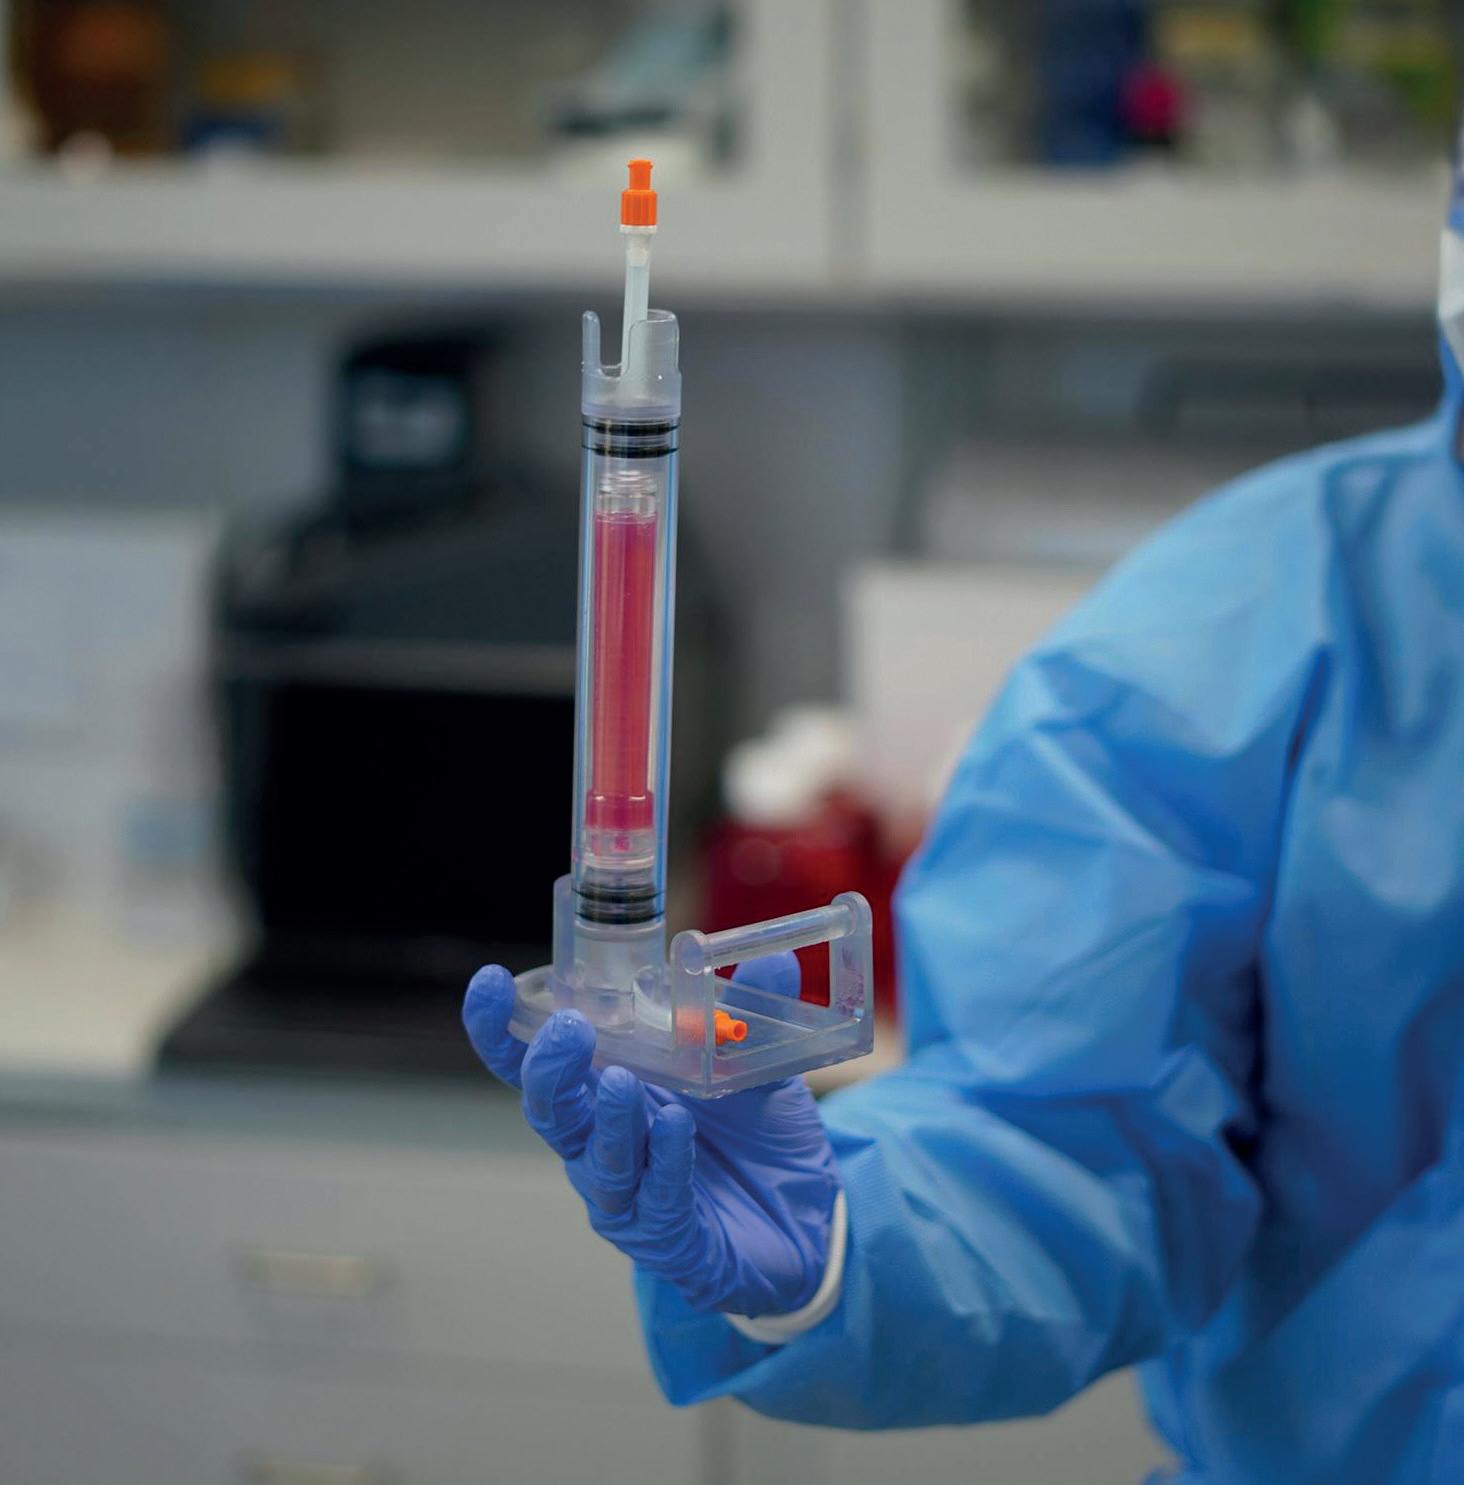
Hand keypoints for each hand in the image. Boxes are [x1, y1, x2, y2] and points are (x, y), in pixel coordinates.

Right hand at [463, 953, 839, 1317]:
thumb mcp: (756, 1065)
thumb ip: (751, 1015)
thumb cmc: (753, 1137)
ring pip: (598, 1161)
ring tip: (622, 1083)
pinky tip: (674, 1128)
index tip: (489, 983)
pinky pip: (658, 1201)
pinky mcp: (670, 1241)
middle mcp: (601, 1145)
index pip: (536, 1061)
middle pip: (551, 1111)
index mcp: (604, 1091)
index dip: (504, 1029)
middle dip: (550, 1070)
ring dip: (609, 1121)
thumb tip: (772, 961)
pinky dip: (664, 1162)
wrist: (802, 1220)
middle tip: (568, 1029)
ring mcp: (630, 1198)